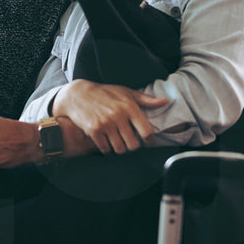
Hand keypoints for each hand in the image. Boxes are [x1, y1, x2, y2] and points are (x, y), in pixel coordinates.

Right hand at [52, 80, 166, 155]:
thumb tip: (165, 101)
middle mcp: (118, 115)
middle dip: (133, 146)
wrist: (78, 94)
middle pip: (134, 145)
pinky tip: (107, 143)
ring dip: (120, 149)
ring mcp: (105, 124)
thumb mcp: (126, 92)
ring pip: (120, 149)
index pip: (147, 131)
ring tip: (118, 142)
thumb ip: (146, 99)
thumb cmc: (105, 93)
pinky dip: (108, 150)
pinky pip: (106, 149)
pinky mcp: (94, 131)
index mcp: (129, 106)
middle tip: (129, 142)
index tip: (148, 143)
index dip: (150, 141)